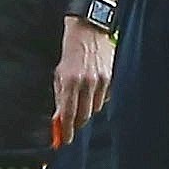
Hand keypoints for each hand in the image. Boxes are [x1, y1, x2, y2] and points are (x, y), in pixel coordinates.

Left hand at [53, 16, 113, 139]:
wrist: (89, 28)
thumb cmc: (71, 50)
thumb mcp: (59, 73)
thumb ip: (59, 96)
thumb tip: (58, 118)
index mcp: (69, 81)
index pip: (68, 114)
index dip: (66, 130)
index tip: (64, 140)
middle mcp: (86, 83)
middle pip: (83, 117)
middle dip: (76, 123)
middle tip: (71, 124)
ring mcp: (100, 81)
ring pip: (95, 109)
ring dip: (87, 109)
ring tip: (81, 98)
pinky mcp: (111, 78)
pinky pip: (104, 98)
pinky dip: (97, 99)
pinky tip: (91, 89)